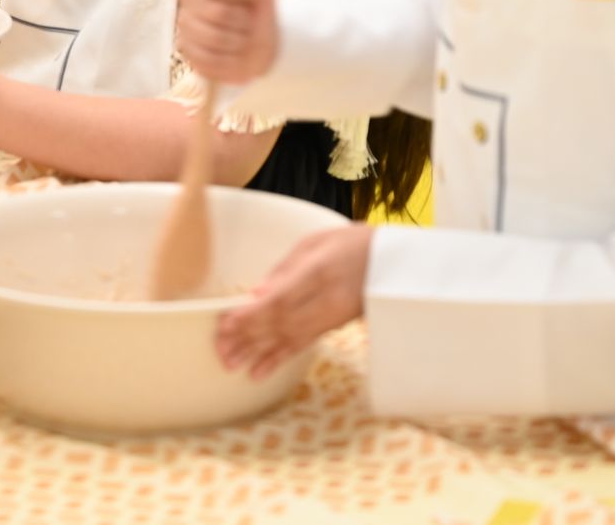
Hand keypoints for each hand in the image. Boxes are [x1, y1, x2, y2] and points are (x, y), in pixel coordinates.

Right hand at [176, 0, 280, 84]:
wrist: (258, 36)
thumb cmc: (256, 5)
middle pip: (219, 13)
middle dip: (244, 21)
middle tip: (249, 20)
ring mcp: (184, 24)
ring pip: (215, 39)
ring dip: (239, 42)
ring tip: (243, 36)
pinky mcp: (187, 51)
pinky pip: (210, 60)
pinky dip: (230, 60)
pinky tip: (234, 52)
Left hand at [215, 225, 370, 379]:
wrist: (394, 263)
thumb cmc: (352, 244)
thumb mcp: (316, 243)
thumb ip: (284, 269)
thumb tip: (256, 293)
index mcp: (320, 271)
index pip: (281, 299)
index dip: (251, 315)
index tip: (226, 323)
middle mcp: (326, 299)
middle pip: (280, 323)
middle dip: (247, 337)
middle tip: (220, 349)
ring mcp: (331, 317)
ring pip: (288, 339)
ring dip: (257, 352)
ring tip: (231, 364)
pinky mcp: (333, 328)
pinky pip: (302, 346)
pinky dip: (278, 359)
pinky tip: (259, 372)